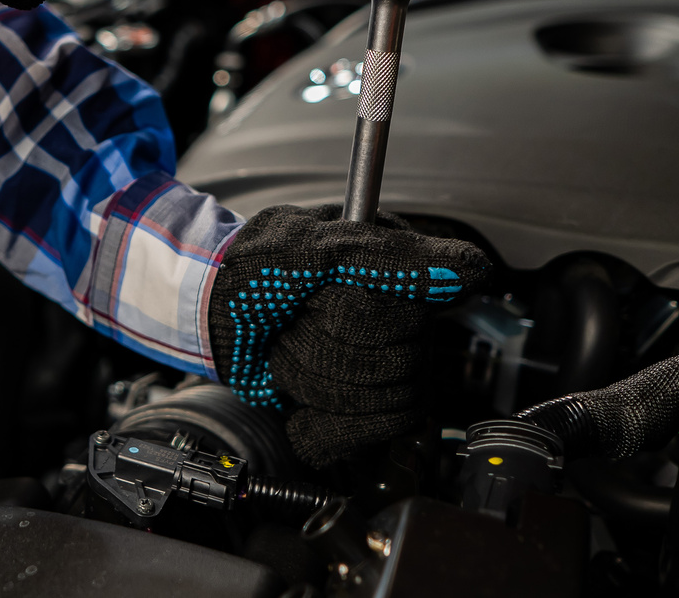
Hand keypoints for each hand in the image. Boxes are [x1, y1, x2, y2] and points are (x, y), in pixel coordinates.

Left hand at [207, 204, 489, 465]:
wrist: (210, 319)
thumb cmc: (250, 272)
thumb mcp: (304, 247)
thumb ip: (385, 256)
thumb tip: (468, 271)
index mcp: (397, 264)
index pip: (415, 310)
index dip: (359, 314)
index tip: (317, 296)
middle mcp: (405, 313)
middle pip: (398, 361)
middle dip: (324, 346)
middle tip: (293, 320)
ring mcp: (391, 361)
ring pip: (384, 399)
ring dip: (314, 379)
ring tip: (289, 350)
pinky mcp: (372, 405)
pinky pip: (376, 432)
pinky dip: (325, 425)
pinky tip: (299, 404)